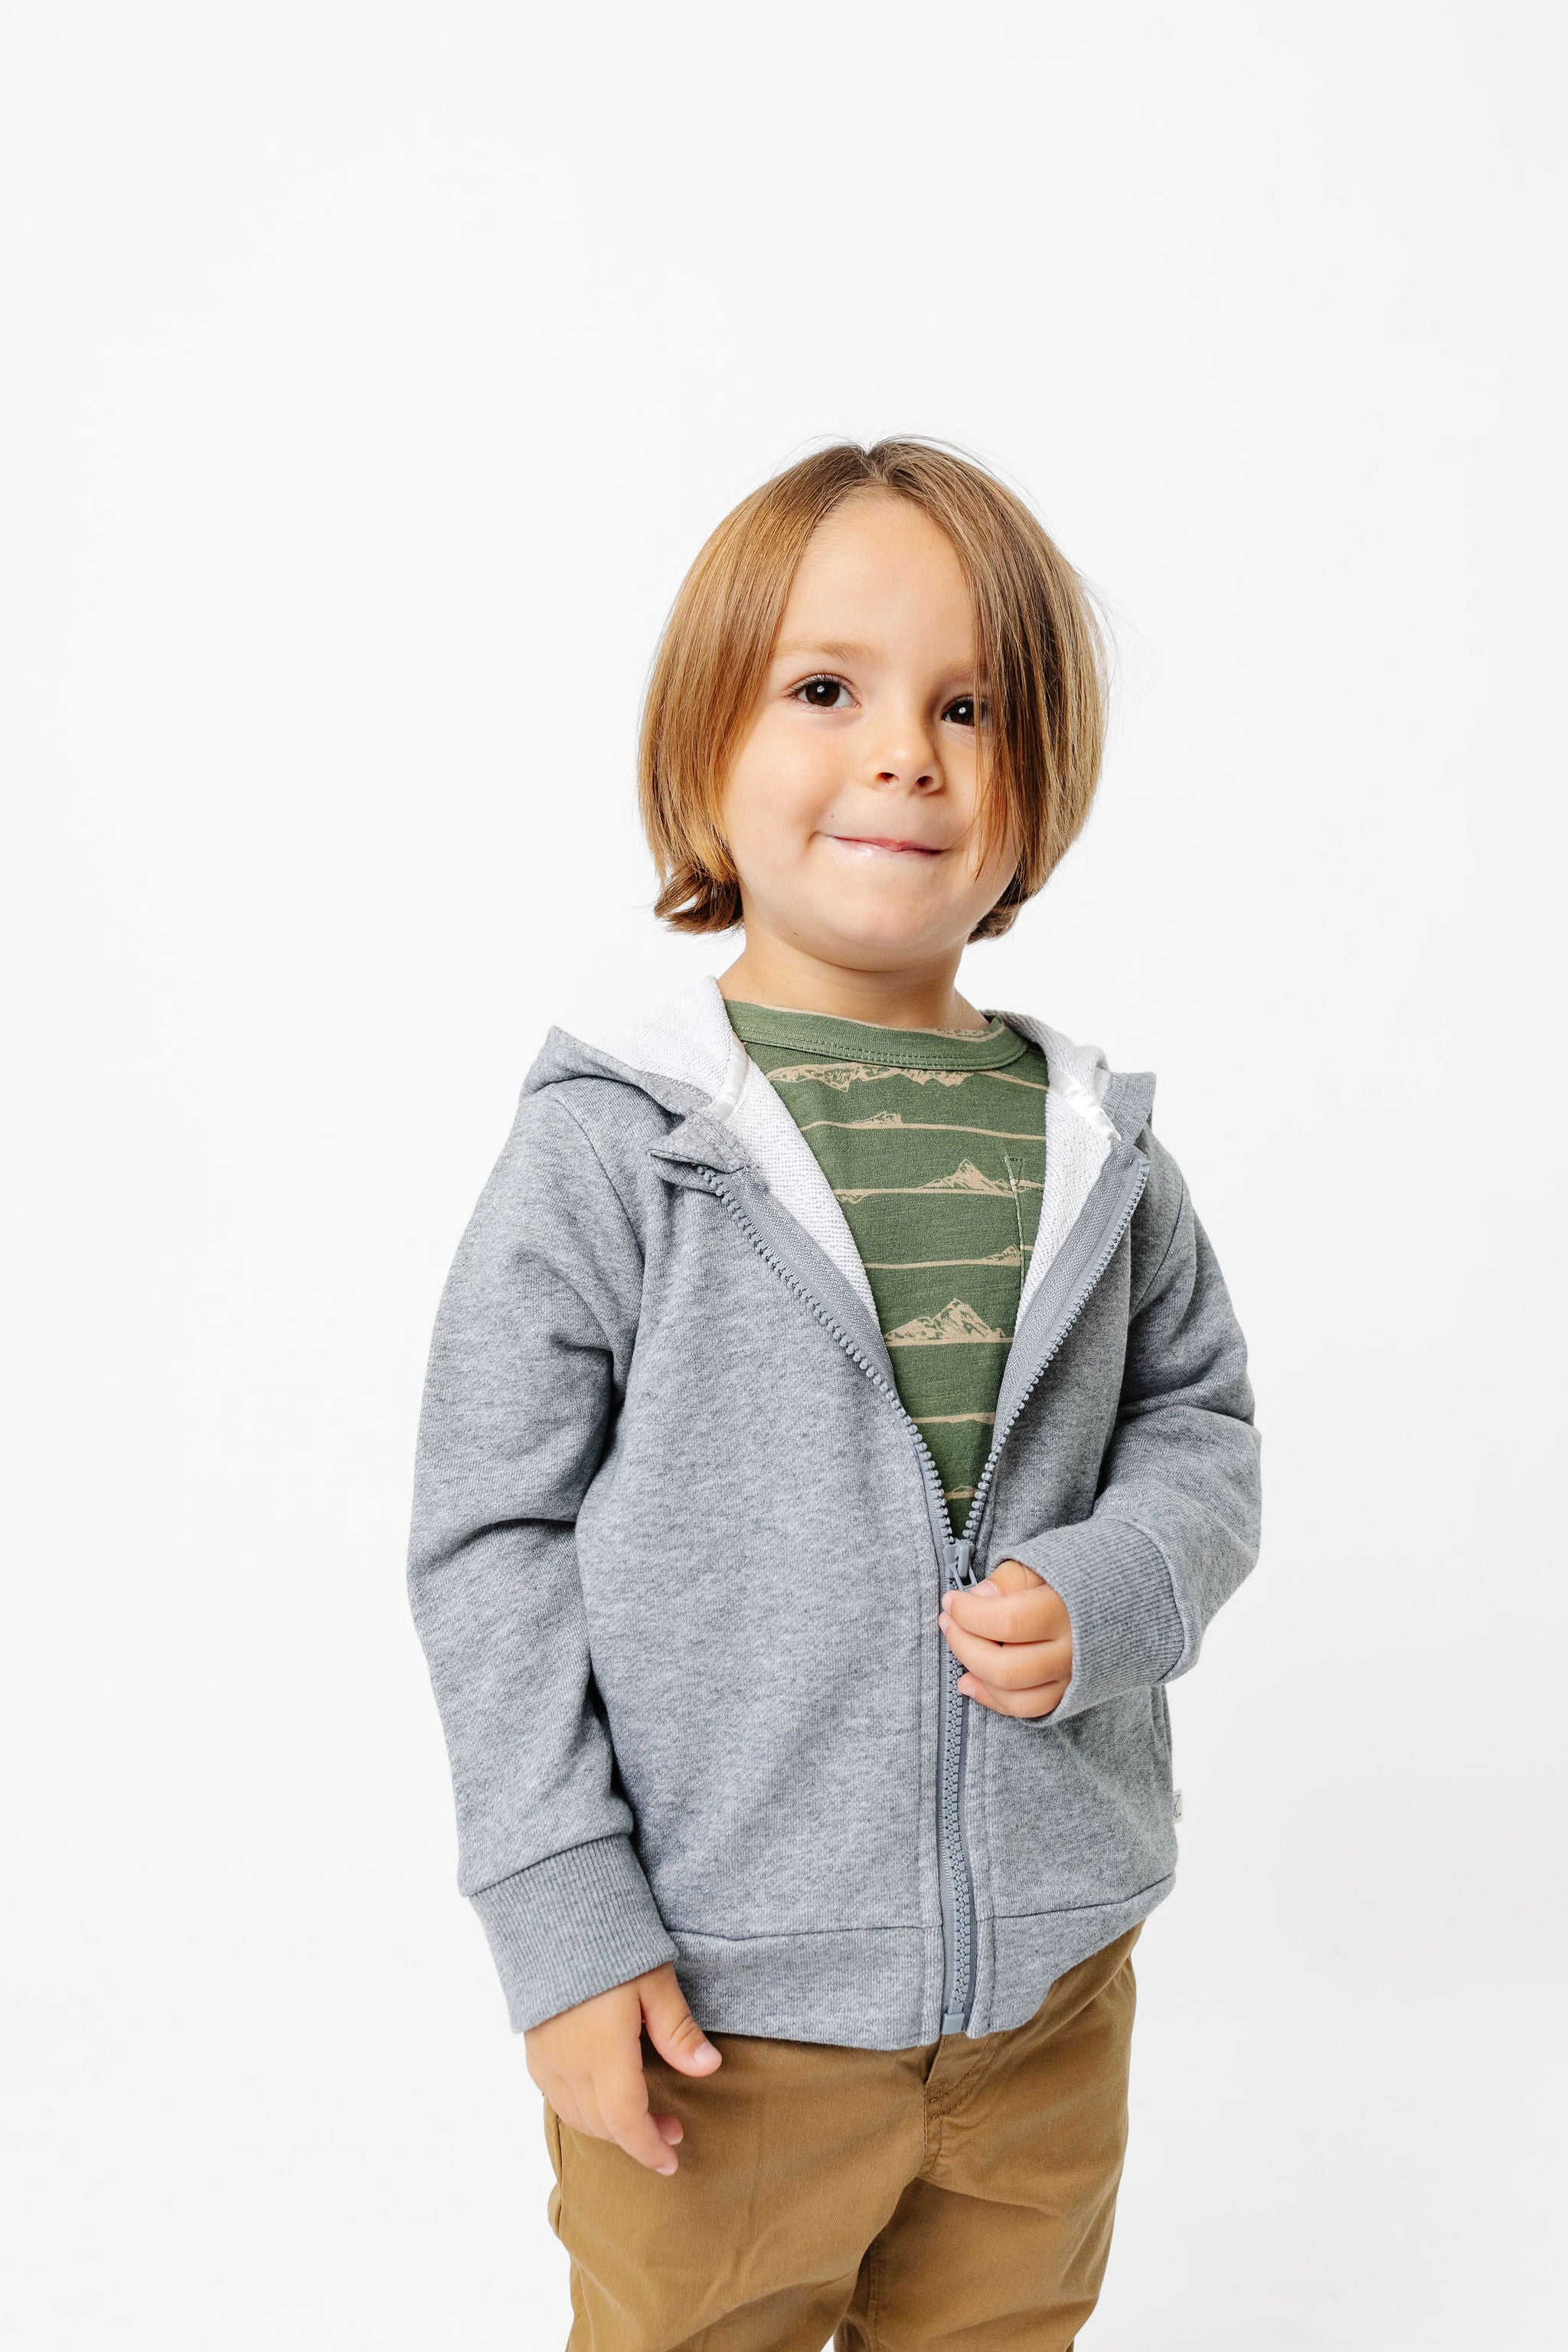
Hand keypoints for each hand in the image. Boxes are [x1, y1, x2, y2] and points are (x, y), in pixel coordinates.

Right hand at [524, 1961, 720, 2174]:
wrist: (552, 1913)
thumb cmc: (609, 1943)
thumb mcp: (654, 1980)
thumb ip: (677, 2030)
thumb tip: (708, 2069)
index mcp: (602, 2054)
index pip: (625, 2122)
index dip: (649, 2148)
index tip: (672, 2162)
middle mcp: (568, 2065)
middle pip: (602, 2125)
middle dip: (637, 2138)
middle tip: (673, 2129)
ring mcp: (546, 2058)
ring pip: (576, 2116)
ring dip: (610, 2126)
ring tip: (642, 2114)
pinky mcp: (534, 2047)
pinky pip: (556, 2096)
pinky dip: (583, 2109)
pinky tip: (602, 2095)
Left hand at [939, 1556, 1073, 1717]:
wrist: (1125, 1600)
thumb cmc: (1076, 1578)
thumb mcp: (1043, 1565)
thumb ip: (1009, 1579)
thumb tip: (978, 1597)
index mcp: (1067, 1612)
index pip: (1008, 1622)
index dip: (969, 1614)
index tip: (951, 1601)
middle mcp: (1072, 1653)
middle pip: (1006, 1667)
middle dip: (964, 1644)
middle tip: (947, 1621)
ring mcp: (1072, 1679)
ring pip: (1014, 1695)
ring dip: (975, 1674)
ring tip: (957, 1646)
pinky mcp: (1068, 1694)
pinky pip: (1028, 1710)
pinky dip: (993, 1699)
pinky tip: (970, 1682)